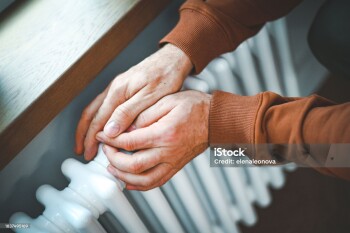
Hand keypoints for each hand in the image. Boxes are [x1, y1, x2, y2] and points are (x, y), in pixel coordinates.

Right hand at [75, 44, 192, 159]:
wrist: (173, 60)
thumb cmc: (166, 76)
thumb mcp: (150, 97)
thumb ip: (128, 113)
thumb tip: (110, 130)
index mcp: (119, 91)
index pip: (98, 119)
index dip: (92, 138)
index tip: (89, 152)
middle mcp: (114, 88)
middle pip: (91, 114)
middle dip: (84, 134)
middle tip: (82, 150)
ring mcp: (117, 87)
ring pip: (96, 109)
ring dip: (89, 126)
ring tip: (86, 141)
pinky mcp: (123, 87)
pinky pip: (104, 105)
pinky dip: (98, 118)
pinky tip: (102, 125)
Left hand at [96, 91, 210, 190]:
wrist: (215, 119)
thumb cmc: (195, 107)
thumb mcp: (167, 101)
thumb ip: (145, 114)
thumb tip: (126, 128)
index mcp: (164, 133)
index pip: (129, 142)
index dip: (111, 139)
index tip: (103, 135)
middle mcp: (168, 152)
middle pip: (132, 165)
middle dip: (112, 159)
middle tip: (106, 149)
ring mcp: (172, 162)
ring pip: (143, 180)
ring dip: (123, 176)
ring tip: (112, 167)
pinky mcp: (175, 167)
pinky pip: (155, 182)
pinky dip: (139, 185)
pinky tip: (129, 180)